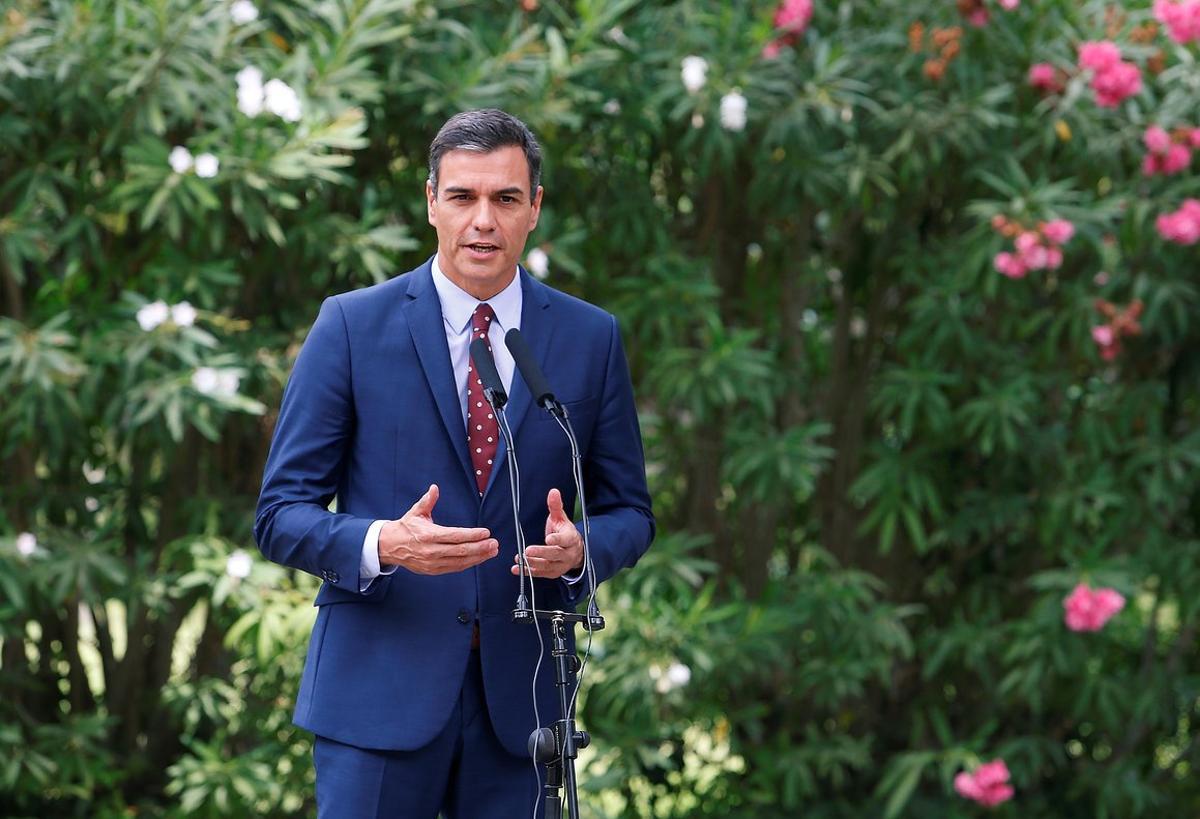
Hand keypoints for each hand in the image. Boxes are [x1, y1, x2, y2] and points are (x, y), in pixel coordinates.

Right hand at [379, 484, 497, 574]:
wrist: (390, 546)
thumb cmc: (406, 527)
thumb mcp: (416, 512)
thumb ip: (427, 501)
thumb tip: (434, 488)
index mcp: (428, 535)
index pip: (454, 536)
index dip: (472, 535)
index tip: (485, 532)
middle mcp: (431, 550)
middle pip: (460, 551)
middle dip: (480, 548)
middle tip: (494, 543)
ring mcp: (432, 563)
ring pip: (460, 562)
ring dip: (478, 557)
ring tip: (492, 551)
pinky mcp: (433, 570)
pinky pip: (454, 568)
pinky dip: (469, 564)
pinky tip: (479, 558)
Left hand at [512, 488, 583, 579]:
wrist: (575, 551)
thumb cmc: (565, 532)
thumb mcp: (561, 518)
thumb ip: (555, 506)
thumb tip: (553, 491)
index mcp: (571, 539)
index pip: (566, 539)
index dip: (557, 539)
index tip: (548, 539)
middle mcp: (568, 554)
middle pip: (555, 554)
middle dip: (541, 553)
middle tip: (528, 551)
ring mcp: (561, 565)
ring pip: (547, 565)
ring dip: (533, 563)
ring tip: (520, 559)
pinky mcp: (553, 573)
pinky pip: (540, 573)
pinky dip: (528, 572)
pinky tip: (517, 569)